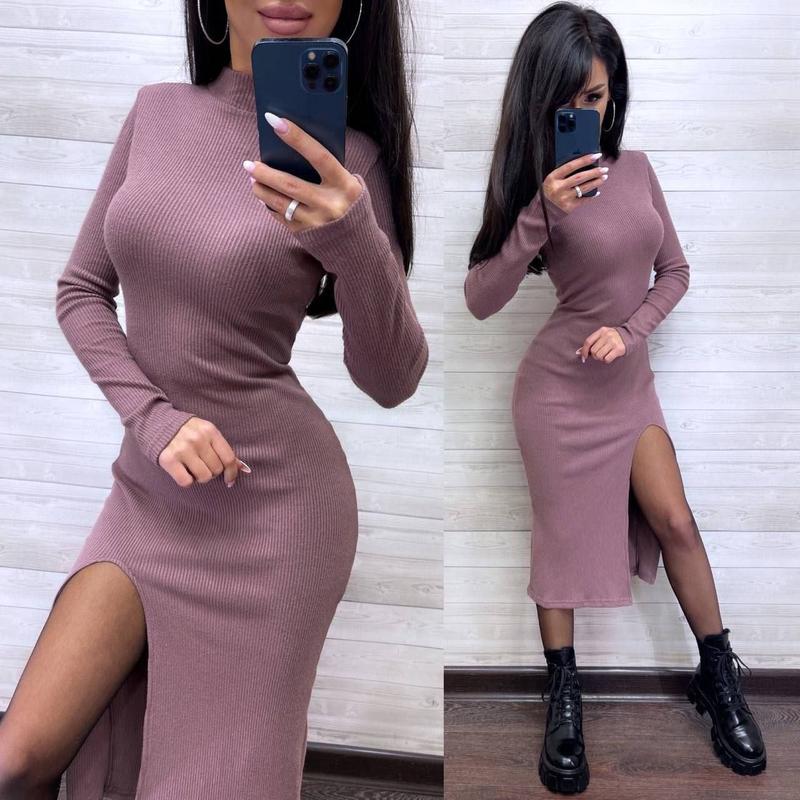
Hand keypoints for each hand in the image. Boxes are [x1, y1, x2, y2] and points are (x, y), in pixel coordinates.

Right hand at [158, 416, 251, 488]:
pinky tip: (183, 472)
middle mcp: (198, 439)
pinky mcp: (168, 459)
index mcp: (210, 430)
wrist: (155, 422)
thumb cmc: (186, 430)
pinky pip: (186, 482)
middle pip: (216, 469)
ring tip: (193, 468)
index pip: (229, 458)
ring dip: (200, 477)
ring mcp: (183, 449)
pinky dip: (187, 481)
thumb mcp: (206, 432)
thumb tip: (244, 469)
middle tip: (203, 466)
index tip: (230, 480)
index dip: (232, 472)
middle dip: (212, 472)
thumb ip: (222, 448)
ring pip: (203, 477)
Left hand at [242, 112, 362, 232]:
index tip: (274, 121)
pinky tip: (264, 197)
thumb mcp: (347, 184)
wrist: (358, 243)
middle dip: (266, 173)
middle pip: (291, 184)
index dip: (297, 138)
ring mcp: (317, 221)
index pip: (319, 156)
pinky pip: (281, 216)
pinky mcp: (306, 233)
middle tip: (249, 164)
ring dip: (262, 189)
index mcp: (345, 185)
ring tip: (252, 179)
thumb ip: (328, 170)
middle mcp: (330, 204)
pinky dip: (270, 205)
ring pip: (281, 203)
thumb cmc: (349, 203)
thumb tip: (292, 150)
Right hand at [542, 152, 607, 212]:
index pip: (571, 166)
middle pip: (580, 177)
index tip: (596, 155)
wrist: (542, 212)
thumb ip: (563, 173)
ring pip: (584, 188)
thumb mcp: (551, 180)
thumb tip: (582, 164)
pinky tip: (597, 192)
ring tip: (604, 177)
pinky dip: (592, 195)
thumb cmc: (547, 193)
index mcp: (553, 178)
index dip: (584, 160)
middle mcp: (558, 188)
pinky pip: (583, 200)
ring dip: (596, 182)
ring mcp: (564, 198)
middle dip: (594, 172)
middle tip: (604, 168)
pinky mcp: (569, 207)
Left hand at [576, 326, 625, 363]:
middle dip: (595, 355)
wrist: (629, 336)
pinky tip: (610, 357)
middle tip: (600, 354)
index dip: (584, 351)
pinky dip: (607, 360)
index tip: (583, 357)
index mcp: (601, 331)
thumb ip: (591, 343)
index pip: (588, 342)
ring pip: (599, 355)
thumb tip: (578, 352)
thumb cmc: (612, 338)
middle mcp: (607, 335)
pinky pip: (607, 359)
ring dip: (600, 358)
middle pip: (593, 351)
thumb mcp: (602, 336)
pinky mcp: (619, 349)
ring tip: (605, 355)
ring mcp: (613, 342)